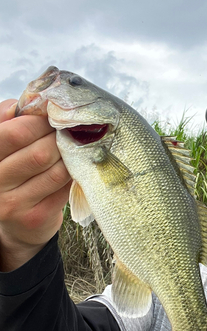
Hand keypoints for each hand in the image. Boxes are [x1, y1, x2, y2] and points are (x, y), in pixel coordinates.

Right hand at [0, 99, 71, 271]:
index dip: (37, 122)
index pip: (13, 133)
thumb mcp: (4, 150)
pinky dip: (73, 175)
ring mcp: (14, 203)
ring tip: (74, 148)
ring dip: (70, 157)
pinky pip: (63, 189)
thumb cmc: (13, 177)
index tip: (52, 116)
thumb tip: (20, 103)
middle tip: (69, 132)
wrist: (17, 226)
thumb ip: (8, 124)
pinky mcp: (35, 217)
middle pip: (39, 152)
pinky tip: (75, 168)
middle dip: (59, 139)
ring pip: (55, 171)